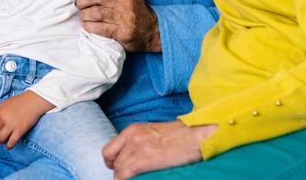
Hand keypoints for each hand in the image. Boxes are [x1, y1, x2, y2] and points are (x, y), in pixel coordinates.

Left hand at [0, 91, 51, 149]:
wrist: (34, 100)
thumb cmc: (20, 101)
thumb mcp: (5, 104)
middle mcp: (3, 118)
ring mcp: (11, 124)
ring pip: (0, 139)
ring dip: (1, 141)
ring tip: (3, 141)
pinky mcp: (19, 130)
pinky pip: (11, 142)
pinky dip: (9, 146)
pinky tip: (9, 146)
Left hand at [75, 0, 159, 51]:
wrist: (153, 30)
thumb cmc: (135, 4)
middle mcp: (126, 0)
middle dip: (81, 0)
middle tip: (79, 3)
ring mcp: (125, 17)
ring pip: (95, 13)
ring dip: (84, 15)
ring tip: (83, 15)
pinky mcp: (123, 33)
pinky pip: (99, 29)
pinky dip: (89, 27)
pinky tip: (87, 25)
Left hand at [102, 120, 216, 178]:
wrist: (197, 135)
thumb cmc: (179, 136)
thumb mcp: (152, 134)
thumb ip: (138, 143)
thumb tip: (131, 158)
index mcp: (132, 130)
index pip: (108, 151)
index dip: (112, 164)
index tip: (119, 171)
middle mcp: (133, 136)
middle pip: (113, 162)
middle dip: (119, 173)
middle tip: (130, 178)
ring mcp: (140, 146)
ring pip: (119, 169)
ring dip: (124, 177)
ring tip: (135, 179)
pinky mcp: (149, 157)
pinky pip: (127, 173)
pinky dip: (126, 179)